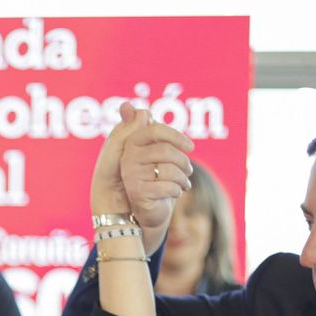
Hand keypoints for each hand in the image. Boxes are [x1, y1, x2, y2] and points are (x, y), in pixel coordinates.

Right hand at [90, 103, 193, 246]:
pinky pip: (168, 186)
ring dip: (183, 178)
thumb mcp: (151, 152)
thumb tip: (125, 105)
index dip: (175, 136)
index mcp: (130, 144)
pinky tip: (175, 193)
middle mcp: (127, 159)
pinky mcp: (138, 193)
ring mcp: (131, 176)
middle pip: (165, 151)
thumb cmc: (153, 177)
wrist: (147, 210)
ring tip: (184, 183)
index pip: (154, 130)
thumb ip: (144, 129)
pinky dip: (177, 190)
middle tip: (189, 169)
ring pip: (168, 169)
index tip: (190, 146)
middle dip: (183, 161)